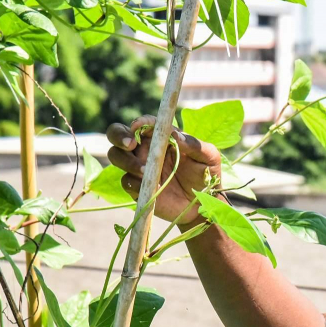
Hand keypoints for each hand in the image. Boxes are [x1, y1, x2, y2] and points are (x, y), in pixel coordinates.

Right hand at [106, 115, 223, 226]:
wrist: (203, 204)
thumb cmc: (206, 175)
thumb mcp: (208, 157)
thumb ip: (194, 144)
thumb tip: (175, 134)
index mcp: (161, 137)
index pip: (144, 123)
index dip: (140, 122)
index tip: (139, 126)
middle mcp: (146, 149)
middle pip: (118, 134)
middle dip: (119, 136)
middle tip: (130, 144)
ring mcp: (139, 167)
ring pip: (117, 156)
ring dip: (126, 160)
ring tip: (145, 170)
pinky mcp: (137, 187)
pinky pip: (126, 181)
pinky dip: (133, 181)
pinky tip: (147, 184)